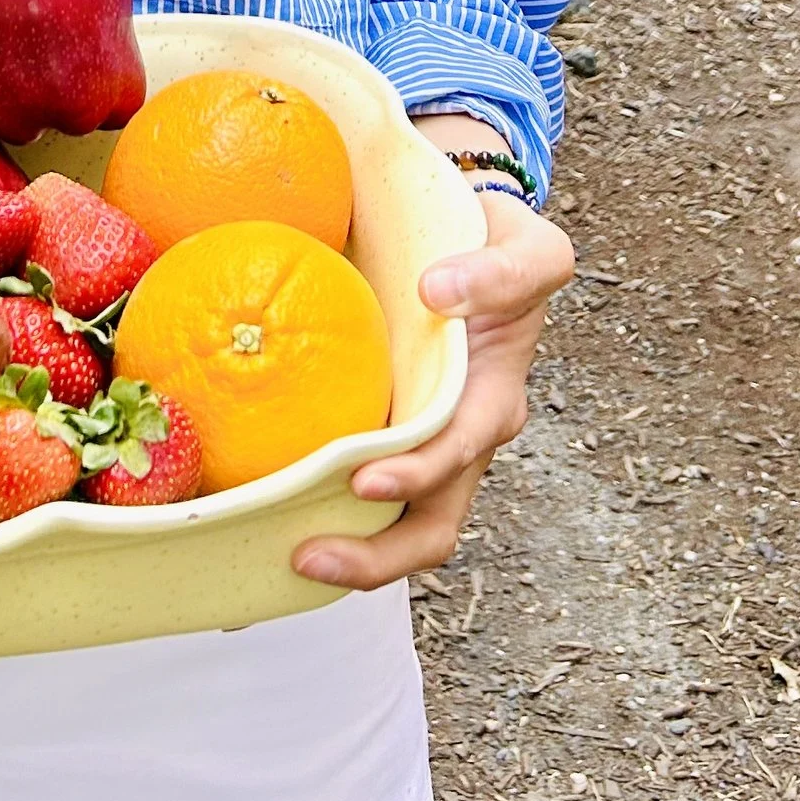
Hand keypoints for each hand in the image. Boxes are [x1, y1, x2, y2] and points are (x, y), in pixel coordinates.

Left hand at [291, 154, 574, 592]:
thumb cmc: (499, 246)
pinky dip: (326, 516)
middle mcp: (463, 438)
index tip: (363, 480)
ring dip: (350, 555)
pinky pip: (363, 495)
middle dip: (375, 557)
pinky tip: (273, 519)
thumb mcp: (526, 245)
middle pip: (431, 527)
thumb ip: (498, 270)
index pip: (458, 454)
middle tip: (307, 556)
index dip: (415, 475)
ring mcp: (425, 447)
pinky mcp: (389, 439)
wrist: (473, 242)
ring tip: (286, 558)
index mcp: (495, 399)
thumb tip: (437, 291)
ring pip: (398, 529)